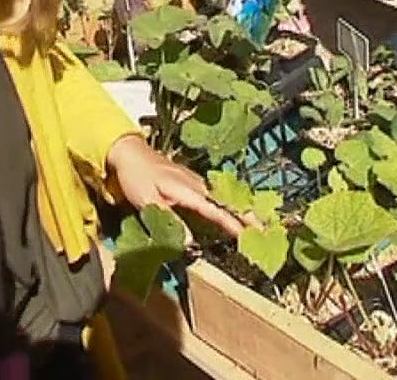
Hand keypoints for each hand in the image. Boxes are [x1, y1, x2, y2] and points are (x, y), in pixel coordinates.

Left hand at [106, 135, 245, 238]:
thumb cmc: (137, 178)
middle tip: (266, 229)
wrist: (130, 153)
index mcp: (188, 190)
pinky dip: (228, 202)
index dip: (233, 223)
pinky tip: (234, 209)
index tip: (250, 234)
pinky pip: (216, 193)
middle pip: (227, 201)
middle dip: (248, 214)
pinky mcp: (192, 180)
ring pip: (224, 196)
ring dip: (240, 208)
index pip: (216, 210)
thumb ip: (170, 221)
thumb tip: (191, 243)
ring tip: (257, 223)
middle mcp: (197, 184)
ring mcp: (195, 180)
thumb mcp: (148, 202)